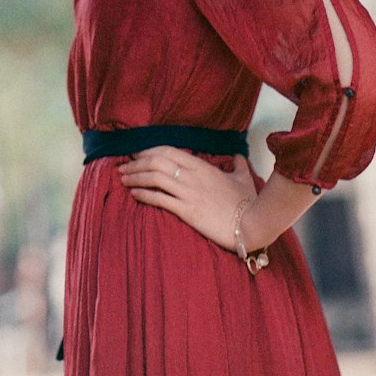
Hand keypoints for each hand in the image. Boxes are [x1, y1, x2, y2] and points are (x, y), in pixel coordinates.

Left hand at [117, 146, 257, 251]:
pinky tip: (134, 194)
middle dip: (136, 162)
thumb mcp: (244, 178)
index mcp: (202, 166)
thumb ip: (238, 165)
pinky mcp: (187, 211)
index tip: (137, 154)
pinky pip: (160, 199)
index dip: (149, 150)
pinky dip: (143, 194)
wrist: (253, 224)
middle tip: (123, 166)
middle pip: (157, 162)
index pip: (169, 151)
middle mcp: (193, 176)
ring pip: (154, 178)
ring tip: (123, 179)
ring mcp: (189, 193)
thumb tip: (239, 157)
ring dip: (135, 177)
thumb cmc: (249, 202)